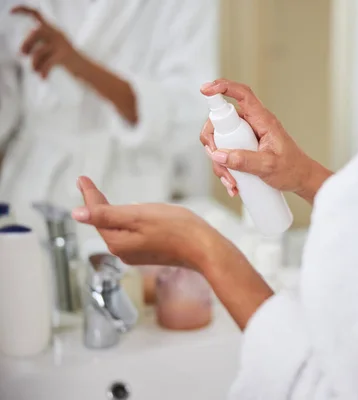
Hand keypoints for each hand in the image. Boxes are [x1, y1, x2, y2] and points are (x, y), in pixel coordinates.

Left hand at [11, 6, 82, 78]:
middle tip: (22, 54)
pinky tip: (43, 78)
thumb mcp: (54, 49)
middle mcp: (58, 34)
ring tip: (35, 71)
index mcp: (53, 30)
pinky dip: (43, 71)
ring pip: (39, 50)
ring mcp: (62, 45)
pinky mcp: (65, 56)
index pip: (36, 13)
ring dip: (34, 62)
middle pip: (35, 32)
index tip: (11, 12)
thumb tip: (22, 51)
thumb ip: (41, 45)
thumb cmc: (68, 62)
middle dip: (26, 44)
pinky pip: (48, 63)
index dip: (22, 10)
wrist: (87, 71)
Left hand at [72, 176, 213, 267]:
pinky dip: (129, 222)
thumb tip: (76, 214)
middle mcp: (123, 251)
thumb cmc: (177, 229)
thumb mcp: (139, 215)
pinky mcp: (149, 254)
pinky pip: (132, 234)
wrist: (205, 249)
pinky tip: (135, 215)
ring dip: (114, 214)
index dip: (89, 195)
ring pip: (119, 229)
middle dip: (99, 206)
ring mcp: (136, 254)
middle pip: (106, 223)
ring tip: (108, 199)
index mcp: (117, 241)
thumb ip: (106, 214)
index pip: (95, 215)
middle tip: (89, 187)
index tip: (82, 179)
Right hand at [200, 79, 331, 203]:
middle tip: (217, 160)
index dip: (223, 87)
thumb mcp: (268, 166)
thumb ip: (244, 160)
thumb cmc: (292, 169)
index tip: (205, 90)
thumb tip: (219, 156)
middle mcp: (253, 124)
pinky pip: (227, 153)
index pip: (242, 94)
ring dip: (220, 163)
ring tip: (232, 181)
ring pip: (221, 141)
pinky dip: (226, 169)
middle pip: (221, 121)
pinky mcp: (245, 147)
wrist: (301, 180)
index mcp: (263, 120)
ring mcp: (247, 136)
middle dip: (213, 142)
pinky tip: (233, 184)